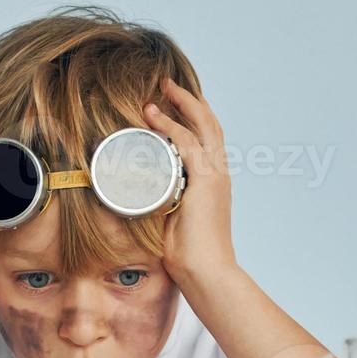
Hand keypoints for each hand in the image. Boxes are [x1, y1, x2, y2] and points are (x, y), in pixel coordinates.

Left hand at [142, 77, 237, 285]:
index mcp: (214, 181)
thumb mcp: (172, 222)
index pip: (208, 139)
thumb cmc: (189, 256)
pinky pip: (187, 144)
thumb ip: (162, 205)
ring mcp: (215, 176)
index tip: (172, 104)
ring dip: (180, 104)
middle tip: (167, 84)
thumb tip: (137, 200)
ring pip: (202, 126)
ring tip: (160, 90)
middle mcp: (219, 173)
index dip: (193, 117)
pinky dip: (171, 126)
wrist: (207, 272)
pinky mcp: (206, 182)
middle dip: (189, 100)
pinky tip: (154, 115)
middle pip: (209, 124)